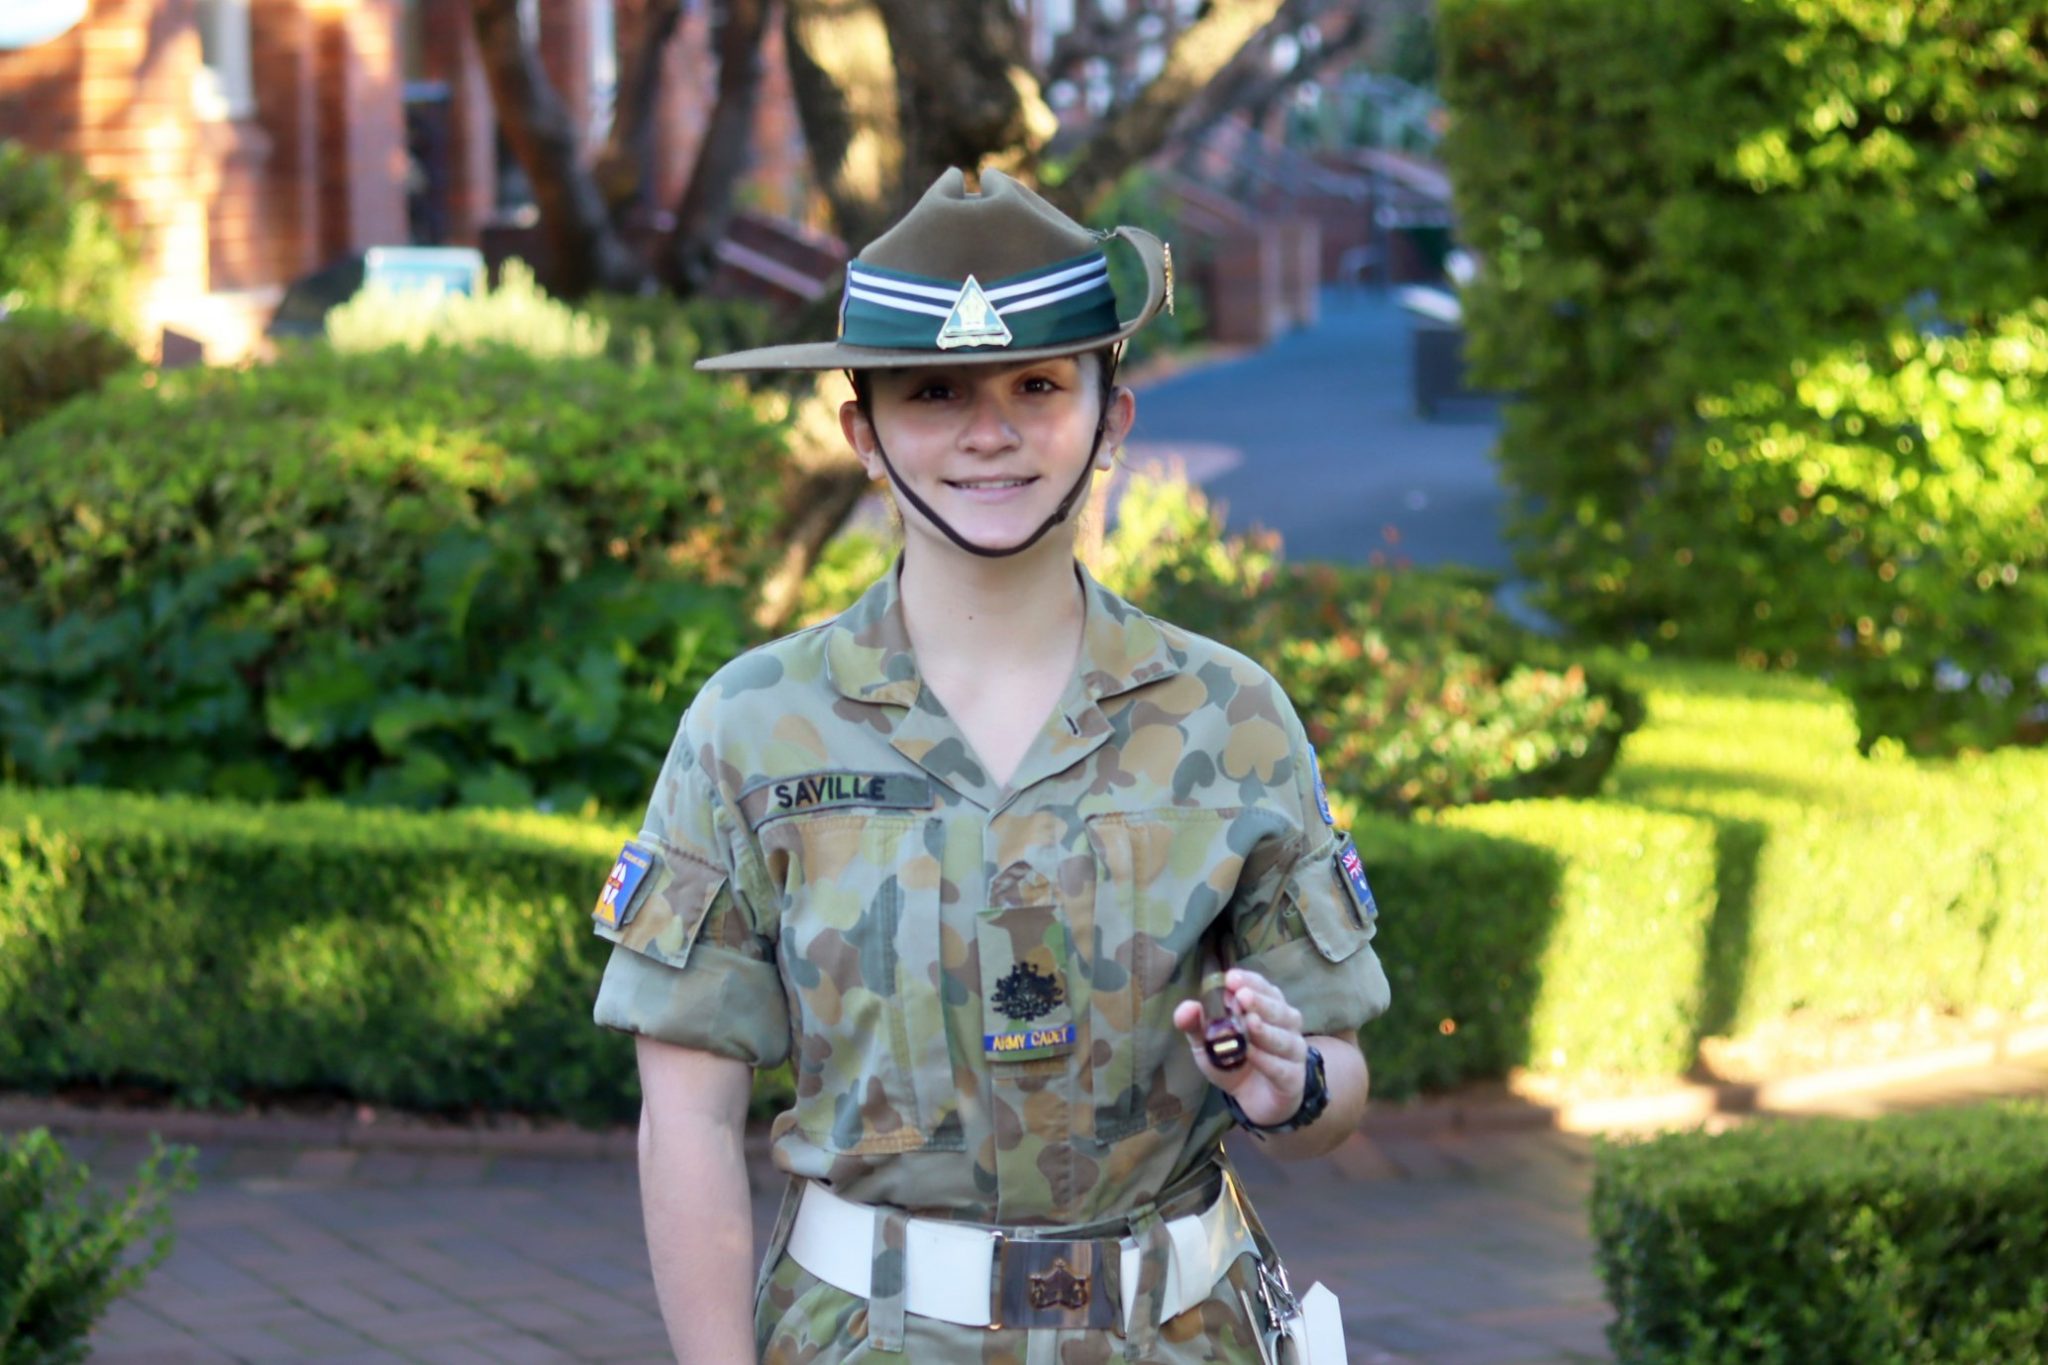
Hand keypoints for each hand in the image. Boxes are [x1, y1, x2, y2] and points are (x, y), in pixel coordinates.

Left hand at [1171, 968, 1307, 1127]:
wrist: (1254, 1100)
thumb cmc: (1234, 1060)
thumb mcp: (1210, 1043)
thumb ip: (1197, 1025)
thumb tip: (1187, 1007)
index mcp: (1268, 1008)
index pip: (1264, 988)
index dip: (1250, 981)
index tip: (1231, 978)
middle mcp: (1286, 1025)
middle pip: (1278, 1010)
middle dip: (1260, 1002)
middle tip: (1242, 996)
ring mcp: (1293, 1052)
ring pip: (1284, 1038)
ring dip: (1266, 1029)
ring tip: (1249, 1022)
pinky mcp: (1293, 1079)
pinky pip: (1281, 1068)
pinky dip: (1267, 1061)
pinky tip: (1251, 1054)